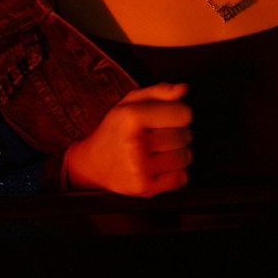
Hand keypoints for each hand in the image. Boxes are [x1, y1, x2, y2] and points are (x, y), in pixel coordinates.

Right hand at [64, 83, 193, 195]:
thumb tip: (182, 89)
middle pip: (185, 136)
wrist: (92, 164)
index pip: (183, 114)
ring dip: (178, 154)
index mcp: (132, 117)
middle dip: (178, 134)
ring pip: (185, 157)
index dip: (179, 114)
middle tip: (160, 136)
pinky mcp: (143, 188)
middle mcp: (134, 143)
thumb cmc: (115, 130)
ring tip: (160, 151)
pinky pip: (180, 178)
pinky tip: (160, 166)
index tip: (167, 117)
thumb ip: (159, 91)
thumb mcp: (130, 102)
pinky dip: (176, 173)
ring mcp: (139, 168)